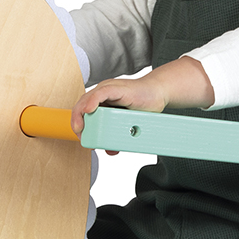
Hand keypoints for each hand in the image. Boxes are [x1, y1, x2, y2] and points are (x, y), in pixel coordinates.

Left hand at [70, 57, 214, 134]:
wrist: (159, 93)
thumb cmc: (144, 106)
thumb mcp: (128, 125)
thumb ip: (118, 136)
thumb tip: (110, 151)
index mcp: (102, 103)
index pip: (83, 113)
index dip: (79, 127)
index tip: (83, 140)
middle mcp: (102, 95)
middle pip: (81, 107)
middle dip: (78, 124)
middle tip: (83, 138)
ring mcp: (108, 90)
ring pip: (87, 100)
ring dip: (81, 115)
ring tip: (81, 128)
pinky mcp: (116, 88)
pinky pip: (100, 94)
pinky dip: (92, 102)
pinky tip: (89, 110)